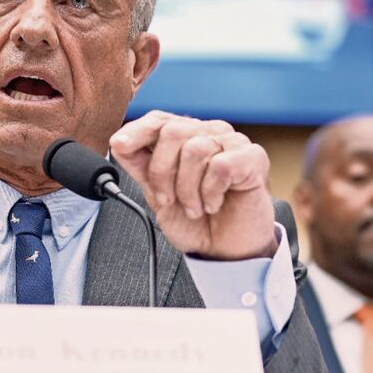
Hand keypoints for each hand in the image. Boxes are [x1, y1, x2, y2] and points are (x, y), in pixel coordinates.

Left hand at [110, 110, 276, 259]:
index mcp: (185, 139)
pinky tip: (214, 203)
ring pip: (195, 150)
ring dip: (188, 189)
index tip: (119, 145)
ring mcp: (233, 143)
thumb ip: (141, 168)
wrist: (225, 251)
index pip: (158, 120)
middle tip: (169, 200)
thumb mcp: (159, 195)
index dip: (137, 131)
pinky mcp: (253, 157)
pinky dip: (211, 192)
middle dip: (162, 173)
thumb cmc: (197, 222)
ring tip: (195, 207)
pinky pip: (220, 166)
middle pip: (173, 132)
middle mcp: (209, 134)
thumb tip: (119, 142)